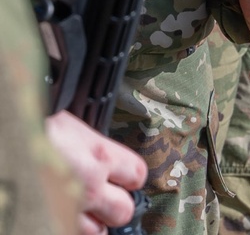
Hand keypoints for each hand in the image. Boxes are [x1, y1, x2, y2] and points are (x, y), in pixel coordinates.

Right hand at [45, 111, 146, 234]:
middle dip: (116, 206)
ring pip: (97, 233)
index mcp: (98, 154)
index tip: (124, 176)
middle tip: (105, 199)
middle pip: (123, 211)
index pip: (136, 174)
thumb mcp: (70, 125)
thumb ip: (90, 144)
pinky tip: (59, 214)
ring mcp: (69, 209)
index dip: (130, 176)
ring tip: (79, 209)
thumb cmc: (37, 125)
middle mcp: (89, 186)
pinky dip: (68, 226)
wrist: (13, 138)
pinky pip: (70, 233)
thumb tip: (98, 152)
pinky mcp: (50, 223)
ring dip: (91, 224)